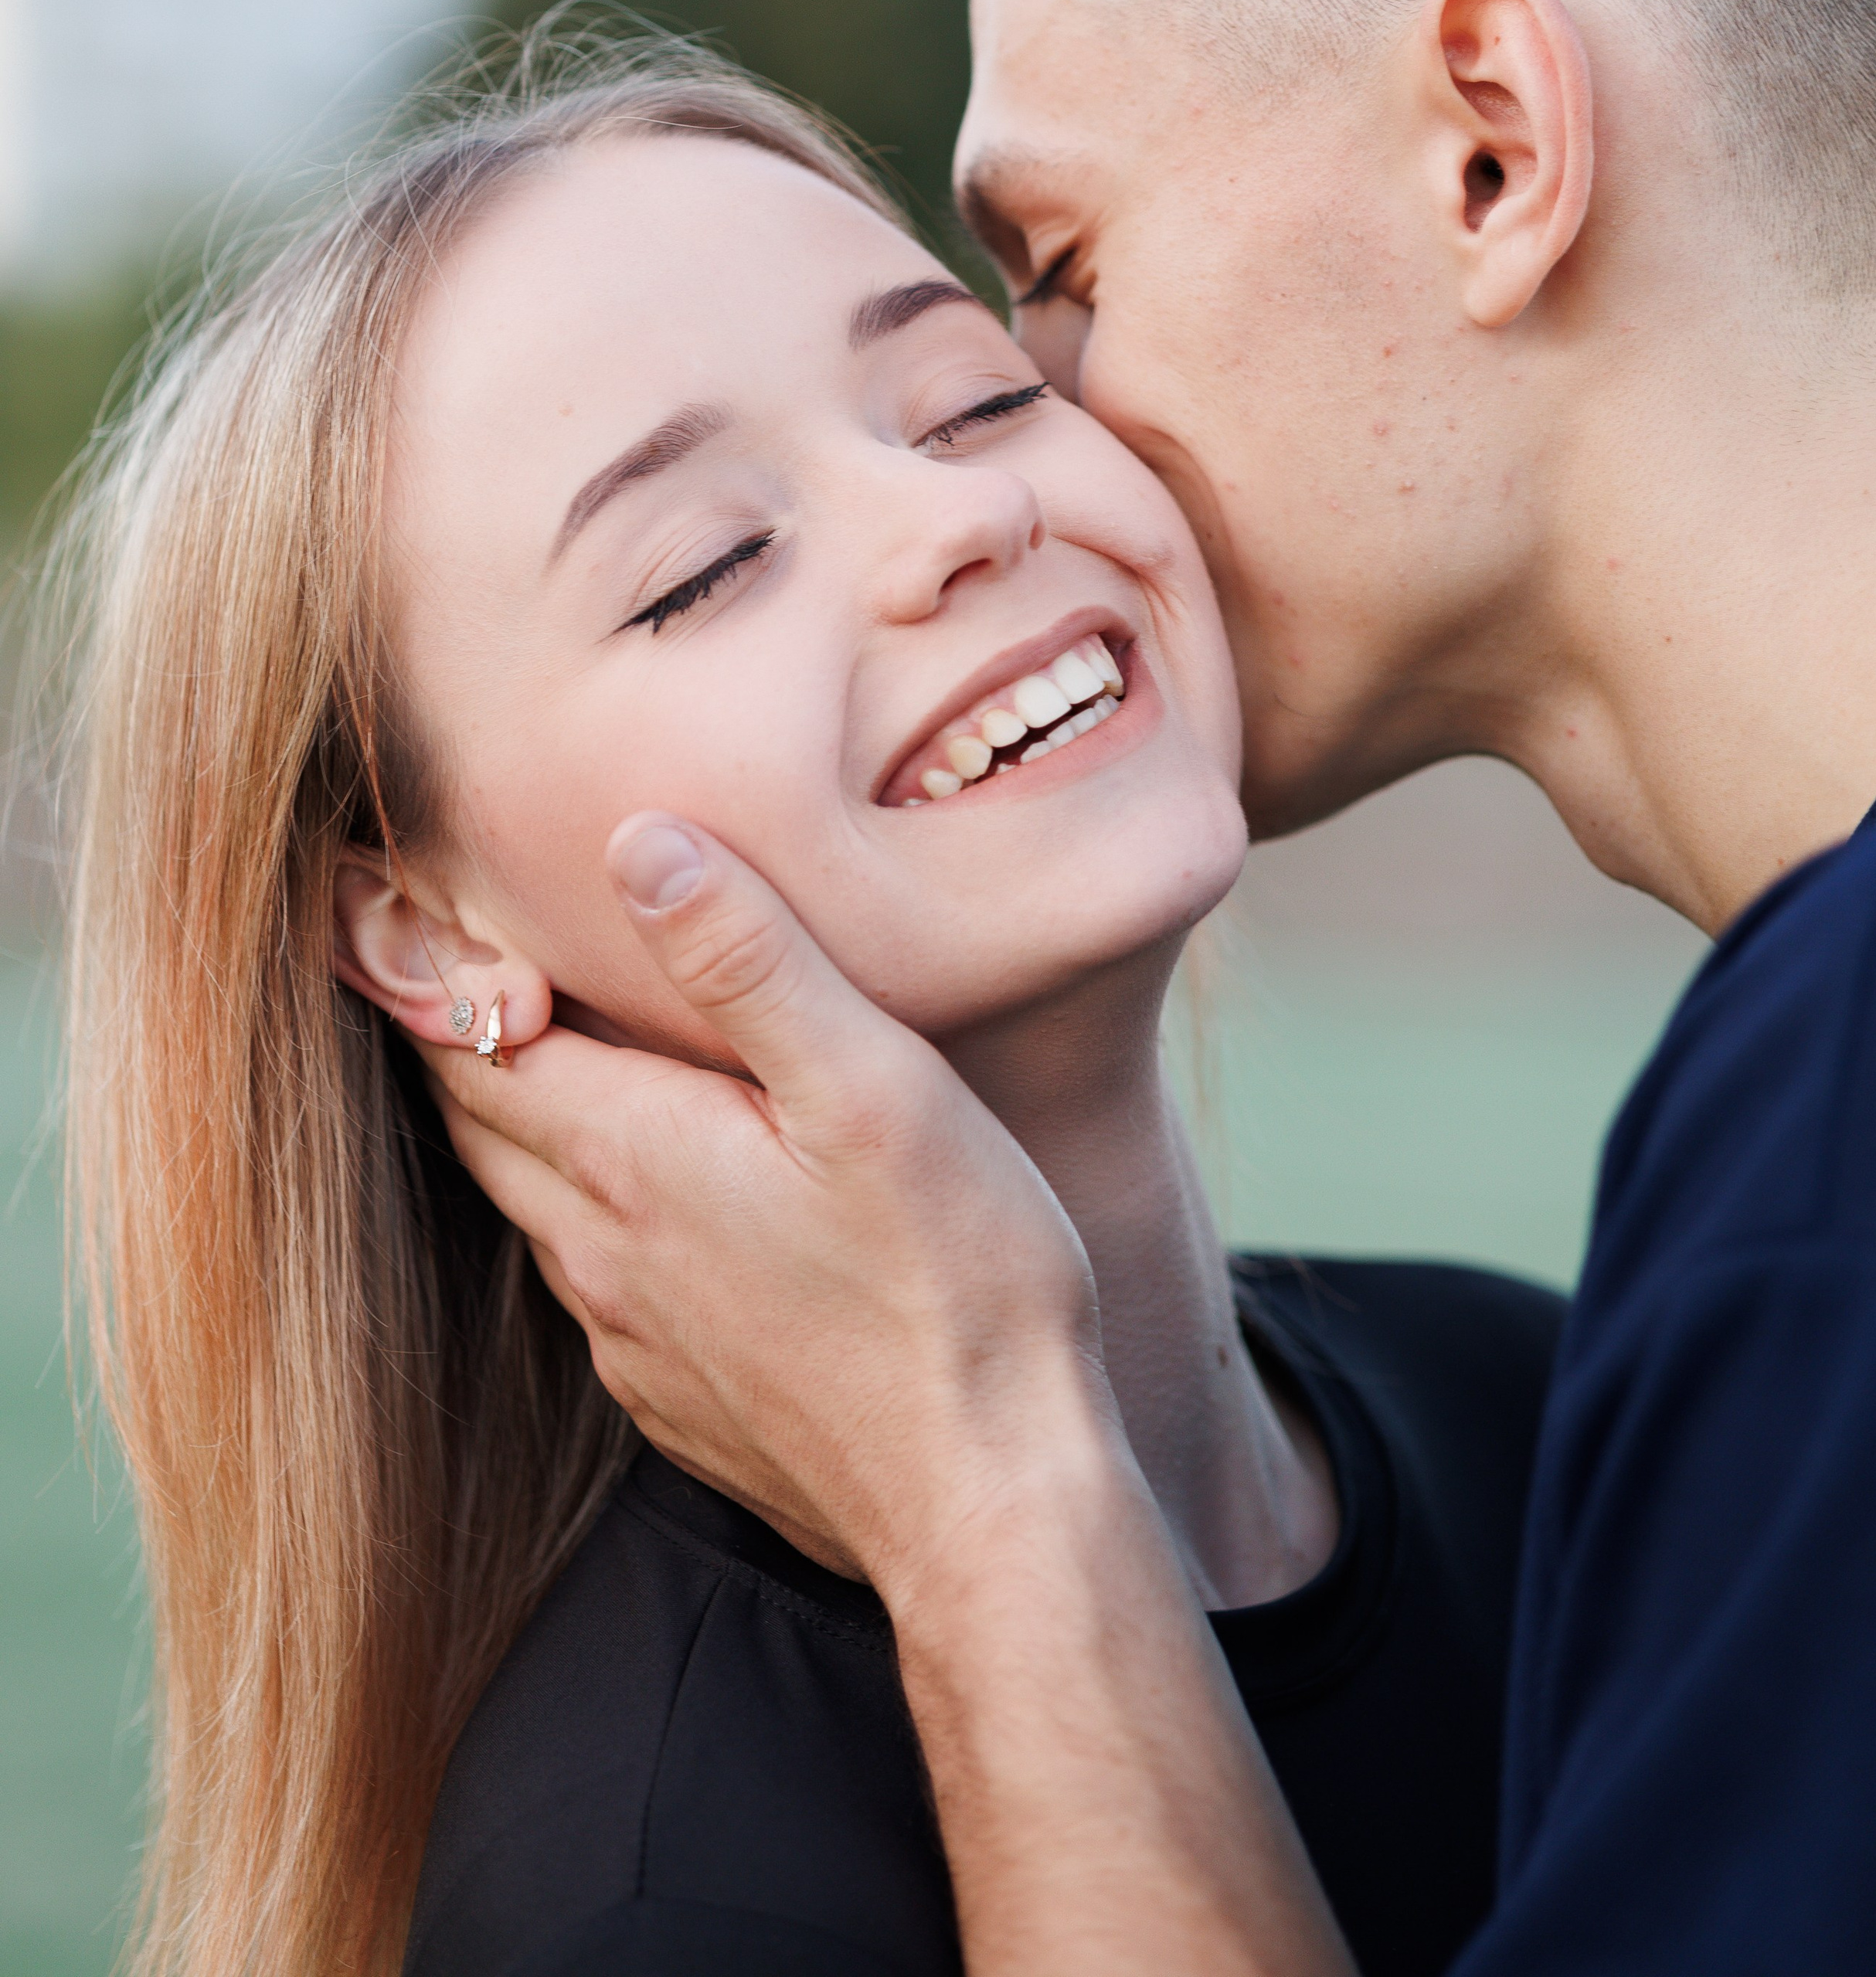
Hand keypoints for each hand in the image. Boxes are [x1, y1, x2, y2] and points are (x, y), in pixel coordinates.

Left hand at [416, 813, 1115, 1586]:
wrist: (992, 1508)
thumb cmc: (954, 1285)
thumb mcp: (871, 1088)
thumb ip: (752, 962)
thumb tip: (639, 843)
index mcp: (634, 1155)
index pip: (473, 1039)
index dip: (432, 963)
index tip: (408, 895)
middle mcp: (603, 1250)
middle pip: (481, 1119)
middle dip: (461, 1032)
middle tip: (461, 954)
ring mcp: (633, 1340)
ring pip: (531, 1205)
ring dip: (521, 1125)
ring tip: (549, 1051)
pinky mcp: (680, 1402)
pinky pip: (593, 1288)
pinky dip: (588, 1218)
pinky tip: (650, 1200)